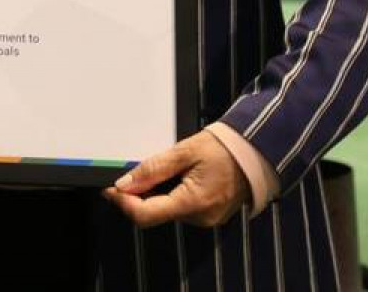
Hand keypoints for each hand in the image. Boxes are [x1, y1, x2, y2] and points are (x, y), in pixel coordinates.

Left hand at [101, 130, 248, 228]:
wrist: (257, 152)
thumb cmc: (224, 148)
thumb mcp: (184, 151)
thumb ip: (153, 169)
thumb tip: (124, 184)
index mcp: (192, 203)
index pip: (145, 215)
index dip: (123, 202)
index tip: (110, 188)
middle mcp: (199, 218)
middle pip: (154, 212)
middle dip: (139, 194)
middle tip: (135, 170)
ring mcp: (206, 219)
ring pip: (166, 210)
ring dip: (156, 192)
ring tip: (166, 168)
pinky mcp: (209, 214)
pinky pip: (181, 207)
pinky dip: (171, 193)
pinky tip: (178, 175)